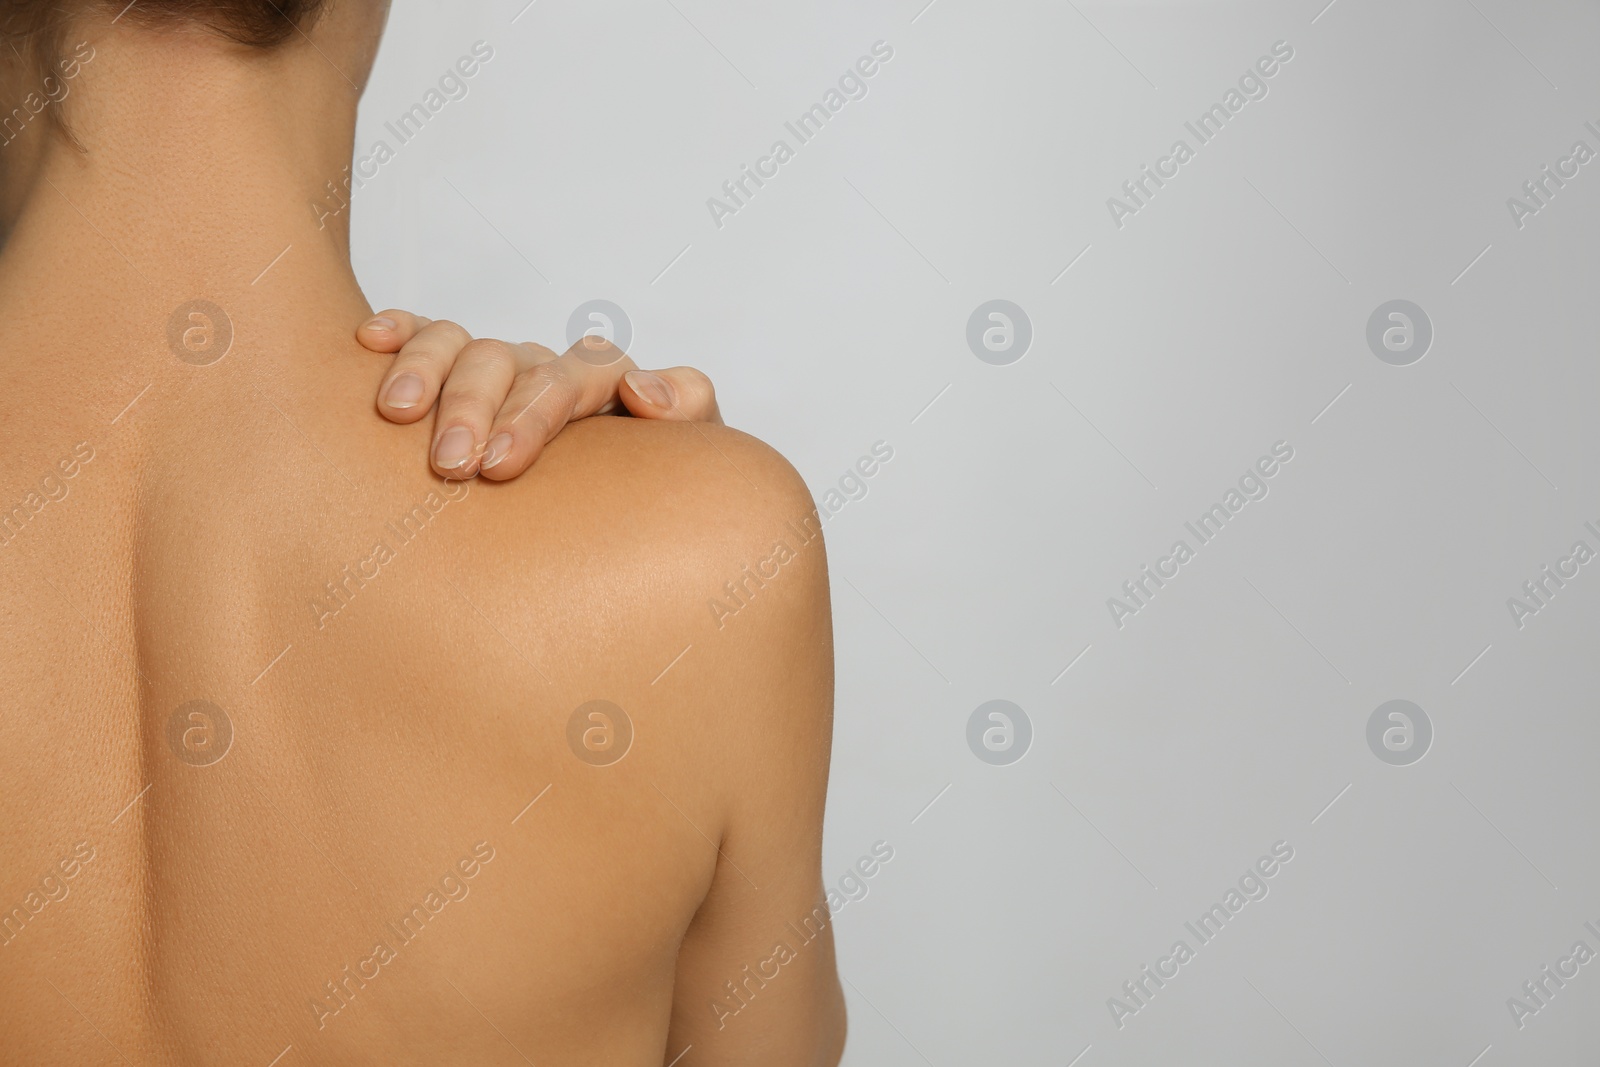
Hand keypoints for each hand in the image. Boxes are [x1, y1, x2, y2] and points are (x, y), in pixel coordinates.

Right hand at [357, 310, 721, 479]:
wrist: (625, 526)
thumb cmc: (651, 495)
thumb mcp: (686, 461)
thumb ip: (688, 413)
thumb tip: (641, 389)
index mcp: (607, 384)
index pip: (576, 375)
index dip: (536, 412)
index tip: (501, 464)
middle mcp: (547, 370)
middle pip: (507, 358)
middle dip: (474, 405)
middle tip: (451, 464)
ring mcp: (501, 371)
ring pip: (459, 343)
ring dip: (427, 371)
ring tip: (396, 416)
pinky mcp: (454, 378)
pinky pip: (424, 338)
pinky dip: (400, 333)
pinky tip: (369, 345)